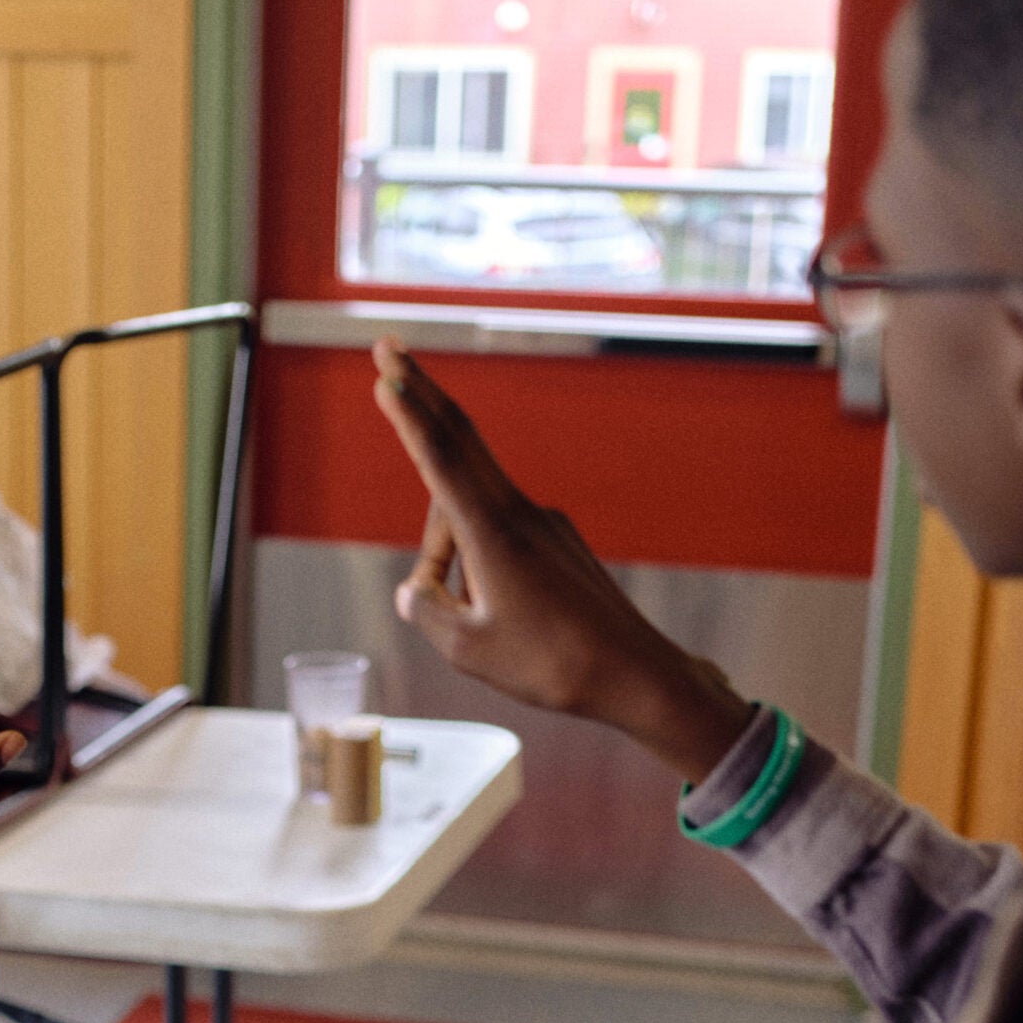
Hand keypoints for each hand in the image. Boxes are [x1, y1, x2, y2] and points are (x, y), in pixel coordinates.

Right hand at [370, 340, 754, 784]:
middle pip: (459, 442)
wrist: (635, 675)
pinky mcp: (557, 543)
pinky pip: (498, 537)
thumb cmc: (551, 665)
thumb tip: (415, 589)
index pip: (441, 457)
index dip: (409, 412)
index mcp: (493, 532)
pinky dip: (476, 563)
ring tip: (469, 621)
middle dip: (421, 397)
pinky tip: (497, 616)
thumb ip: (425, 609)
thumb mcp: (467, 648)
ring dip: (445, 552)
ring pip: (470, 514)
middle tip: (388, 347)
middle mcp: (520, 513)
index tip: (387, 369)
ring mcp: (543, 524)